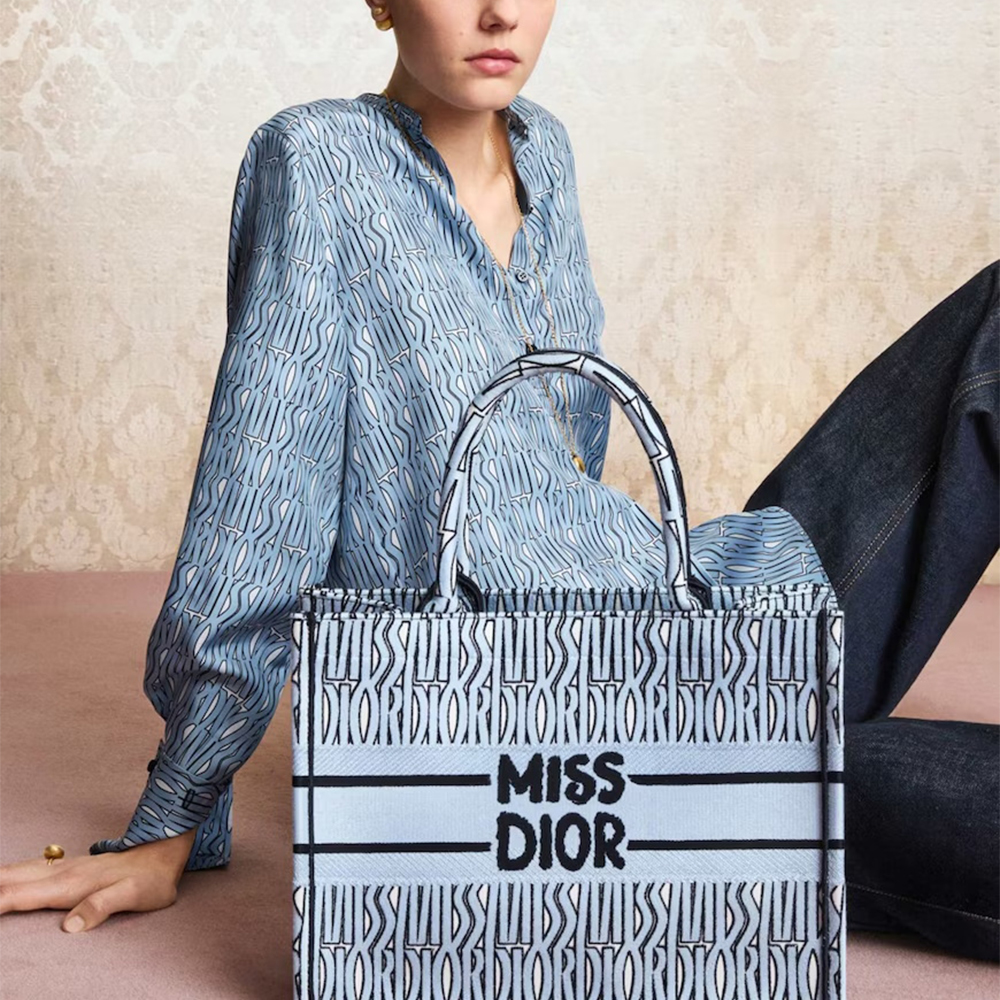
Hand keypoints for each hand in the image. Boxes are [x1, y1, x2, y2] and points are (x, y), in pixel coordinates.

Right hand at [0, 827, 197, 932]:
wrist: (164, 852)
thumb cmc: (150, 880)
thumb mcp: (134, 895)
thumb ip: (102, 907)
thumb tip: (69, 926)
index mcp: (68, 885)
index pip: (17, 897)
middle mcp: (59, 873)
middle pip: (6, 880)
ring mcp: (60, 868)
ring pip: (13, 872)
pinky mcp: (64, 868)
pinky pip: (24, 871)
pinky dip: (3, 876)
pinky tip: (0, 879)